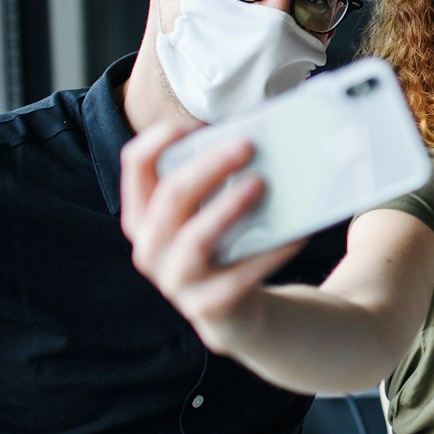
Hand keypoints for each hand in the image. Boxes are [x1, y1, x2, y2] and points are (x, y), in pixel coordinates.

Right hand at [119, 121, 301, 354]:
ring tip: (260, 184)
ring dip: (227, 208)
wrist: (233, 310)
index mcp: (144, 214)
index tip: (198, 122)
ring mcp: (175, 279)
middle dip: (208, 167)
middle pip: (171, 197)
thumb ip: (220, 180)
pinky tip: (296, 234)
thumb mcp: (209, 211)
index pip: (137, 165)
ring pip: (195, 239)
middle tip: (246, 145)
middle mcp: (150, 246)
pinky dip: (269, 253)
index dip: (162, 138)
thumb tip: (266, 138)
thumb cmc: (224, 243)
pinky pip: (240, 276)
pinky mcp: (208, 305)